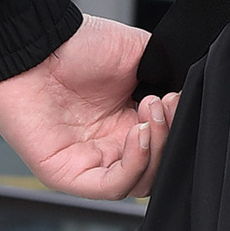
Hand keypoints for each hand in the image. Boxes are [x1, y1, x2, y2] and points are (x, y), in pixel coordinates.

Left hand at [0, 15, 179, 200]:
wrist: (38, 42)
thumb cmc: (78, 45)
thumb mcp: (140, 55)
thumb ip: (168, 78)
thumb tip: (191, 96)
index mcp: (127, 124)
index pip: (165, 146)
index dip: (178, 127)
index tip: (179, 97)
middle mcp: (109, 147)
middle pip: (157, 169)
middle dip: (171, 137)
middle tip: (164, 102)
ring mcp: (88, 163)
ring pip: (139, 184)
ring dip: (156, 149)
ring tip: (150, 113)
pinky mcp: (66, 174)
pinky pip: (110, 188)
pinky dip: (135, 165)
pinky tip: (139, 133)